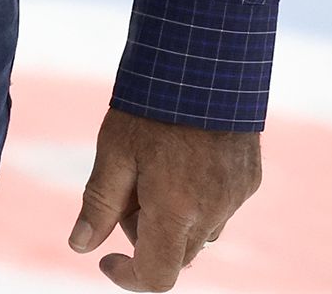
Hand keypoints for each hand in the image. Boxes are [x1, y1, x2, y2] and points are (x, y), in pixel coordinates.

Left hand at [69, 107, 261, 290]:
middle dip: (147, 235)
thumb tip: (80, 246)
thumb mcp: (114, 150)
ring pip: (201, 231)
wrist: (207, 60)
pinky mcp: (250, 179)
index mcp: (176, 212)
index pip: (157, 276)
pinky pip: (221, 206)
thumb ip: (99, 204)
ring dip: (175, 218)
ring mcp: (236, 197)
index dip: (128, 276)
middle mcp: (213, 213)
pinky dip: (199, 198)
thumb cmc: (153, 104)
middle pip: (177, 253)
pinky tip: (184, 155)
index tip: (107, 259)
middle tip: (130, 186)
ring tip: (156, 165)